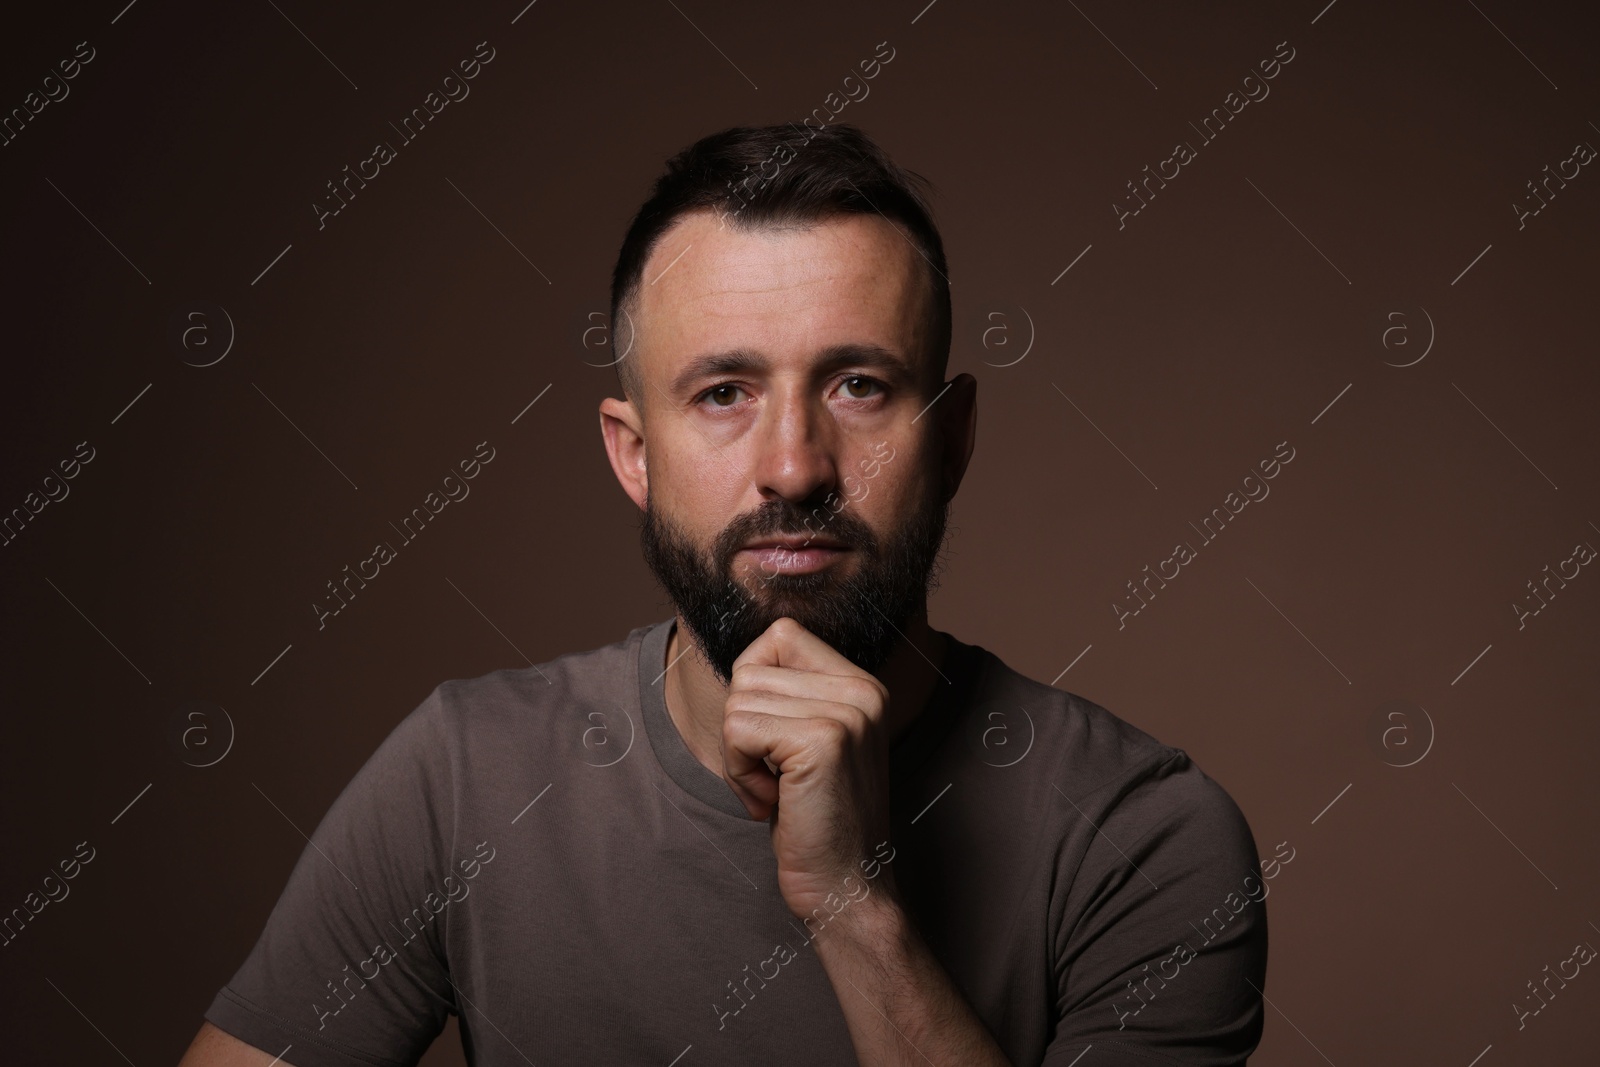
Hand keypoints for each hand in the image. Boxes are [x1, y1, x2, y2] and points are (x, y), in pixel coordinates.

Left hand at [721, 617, 896, 922]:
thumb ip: (792, 695)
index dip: (754, 686)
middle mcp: (862, 689)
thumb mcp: (813, 742)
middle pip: (750, 670)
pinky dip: (739, 774)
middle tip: (775, 777)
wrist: (846, 887)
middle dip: (742, 729)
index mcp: (863, 684)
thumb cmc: (817, 820)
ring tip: (777, 791)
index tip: (774, 740)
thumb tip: (744, 661)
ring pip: (738, 701)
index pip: (780, 635)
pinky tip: (772, 802)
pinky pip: (737, 731)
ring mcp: (846, 713)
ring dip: (739, 757)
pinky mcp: (822, 741)